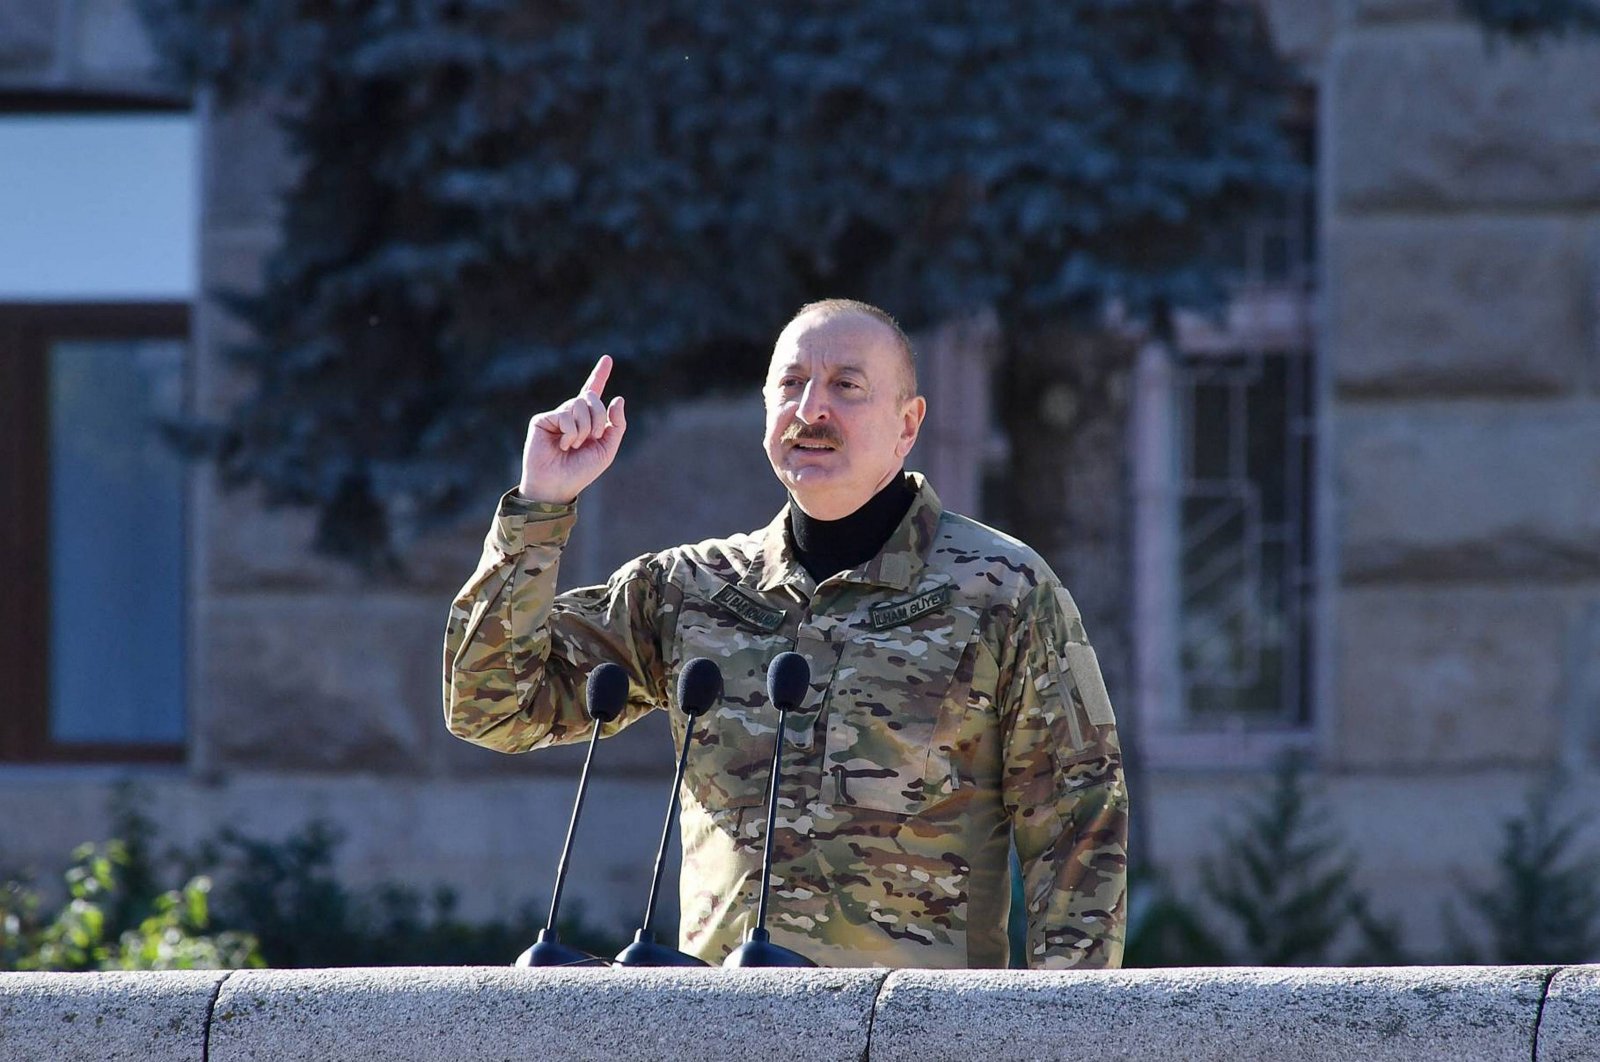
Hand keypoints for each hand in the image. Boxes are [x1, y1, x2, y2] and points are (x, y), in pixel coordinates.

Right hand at [517, 355, 627, 502]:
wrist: (557, 485)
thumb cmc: (581, 471)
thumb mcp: (607, 449)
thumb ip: (616, 425)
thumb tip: (617, 398)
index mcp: (587, 419)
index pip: (594, 392)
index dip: (600, 374)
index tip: (607, 358)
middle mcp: (571, 414)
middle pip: (592, 397)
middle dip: (598, 418)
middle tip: (592, 438)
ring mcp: (556, 415)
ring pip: (579, 404)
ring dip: (584, 429)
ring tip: (573, 445)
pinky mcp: (543, 419)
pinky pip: (565, 414)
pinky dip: (570, 432)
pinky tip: (562, 445)